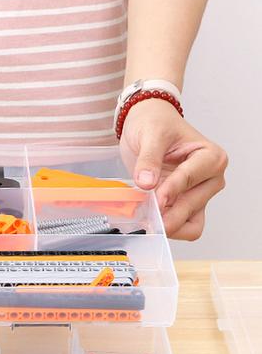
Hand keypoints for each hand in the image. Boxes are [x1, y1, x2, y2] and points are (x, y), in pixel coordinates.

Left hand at [119, 98, 226, 239]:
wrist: (148, 125)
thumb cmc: (156, 125)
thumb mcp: (151, 134)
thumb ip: (149, 159)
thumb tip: (146, 182)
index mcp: (210, 157)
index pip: (190, 180)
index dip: (170, 192)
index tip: (154, 199)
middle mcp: (211, 178)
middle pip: (191, 208)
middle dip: (167, 214)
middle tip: (143, 215)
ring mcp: (199, 195)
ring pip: (189, 224)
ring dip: (168, 226)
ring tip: (146, 219)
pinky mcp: (185, 206)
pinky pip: (181, 227)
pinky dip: (166, 228)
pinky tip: (149, 220)